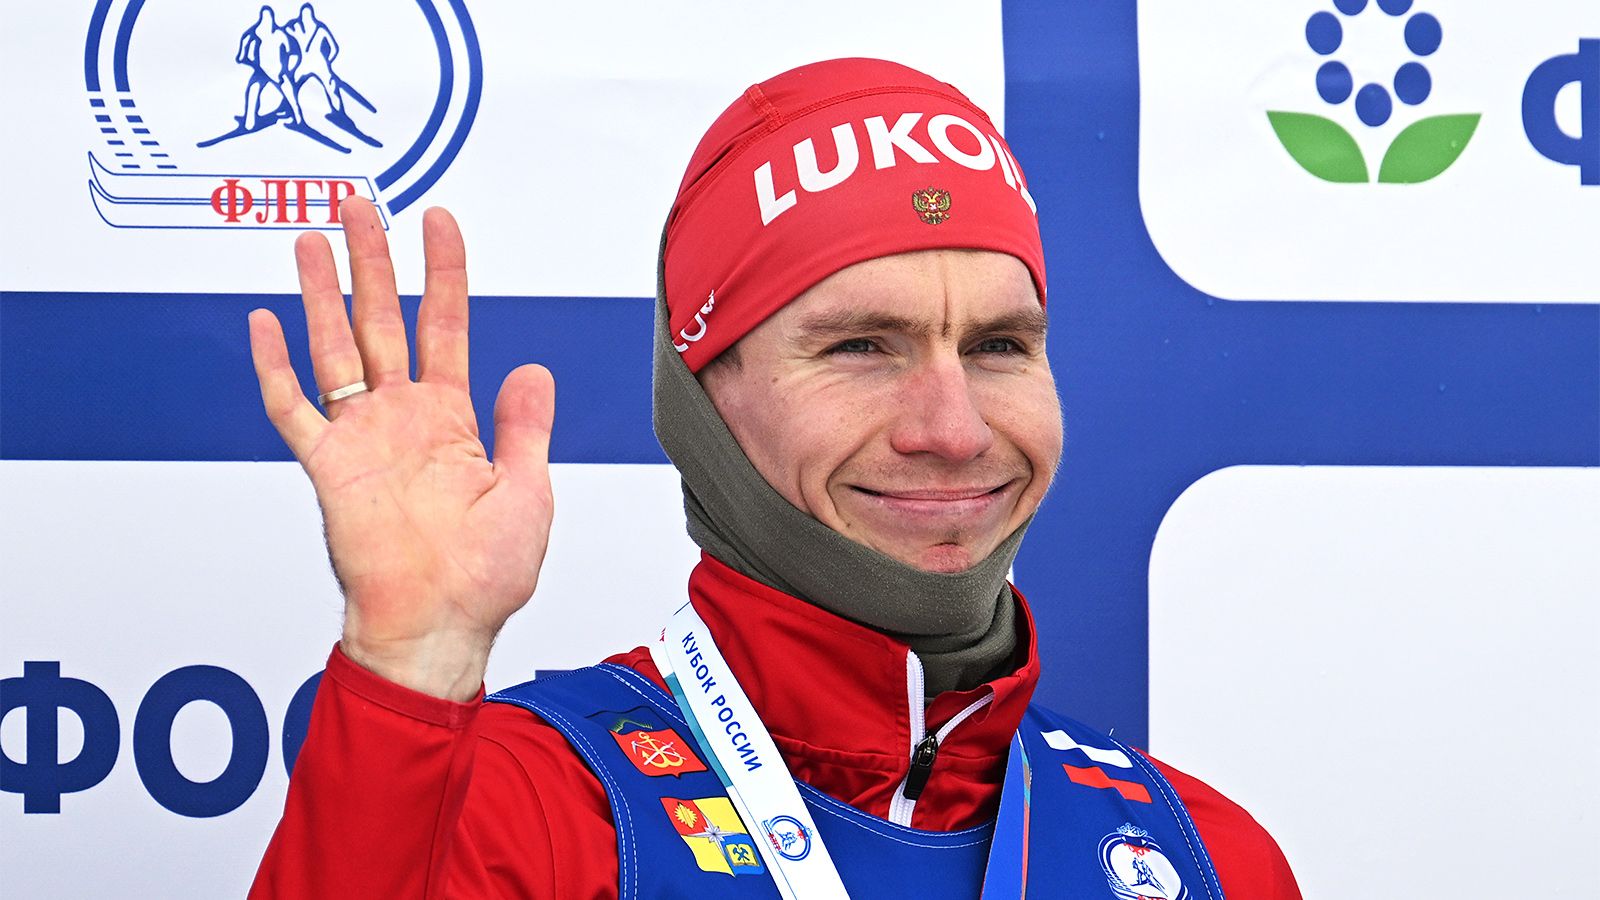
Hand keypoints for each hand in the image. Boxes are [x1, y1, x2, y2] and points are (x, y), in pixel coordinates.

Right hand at [248, 198, 553, 700]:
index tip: (440, 221)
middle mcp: (403, 419)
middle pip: (383, 319)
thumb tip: (533, 369)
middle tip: (361, 205)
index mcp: (452, 420)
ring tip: (311, 240)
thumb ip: (524, 426)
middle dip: (373, 260)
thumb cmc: (485, 576)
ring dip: (322, 293)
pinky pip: (293, 409)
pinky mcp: (327, 468)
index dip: (445, 272)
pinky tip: (263, 324)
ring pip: (336, 347)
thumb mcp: (529, 490)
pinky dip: (275, 367)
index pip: (447, 325)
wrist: (441, 626)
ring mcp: (363, 438)